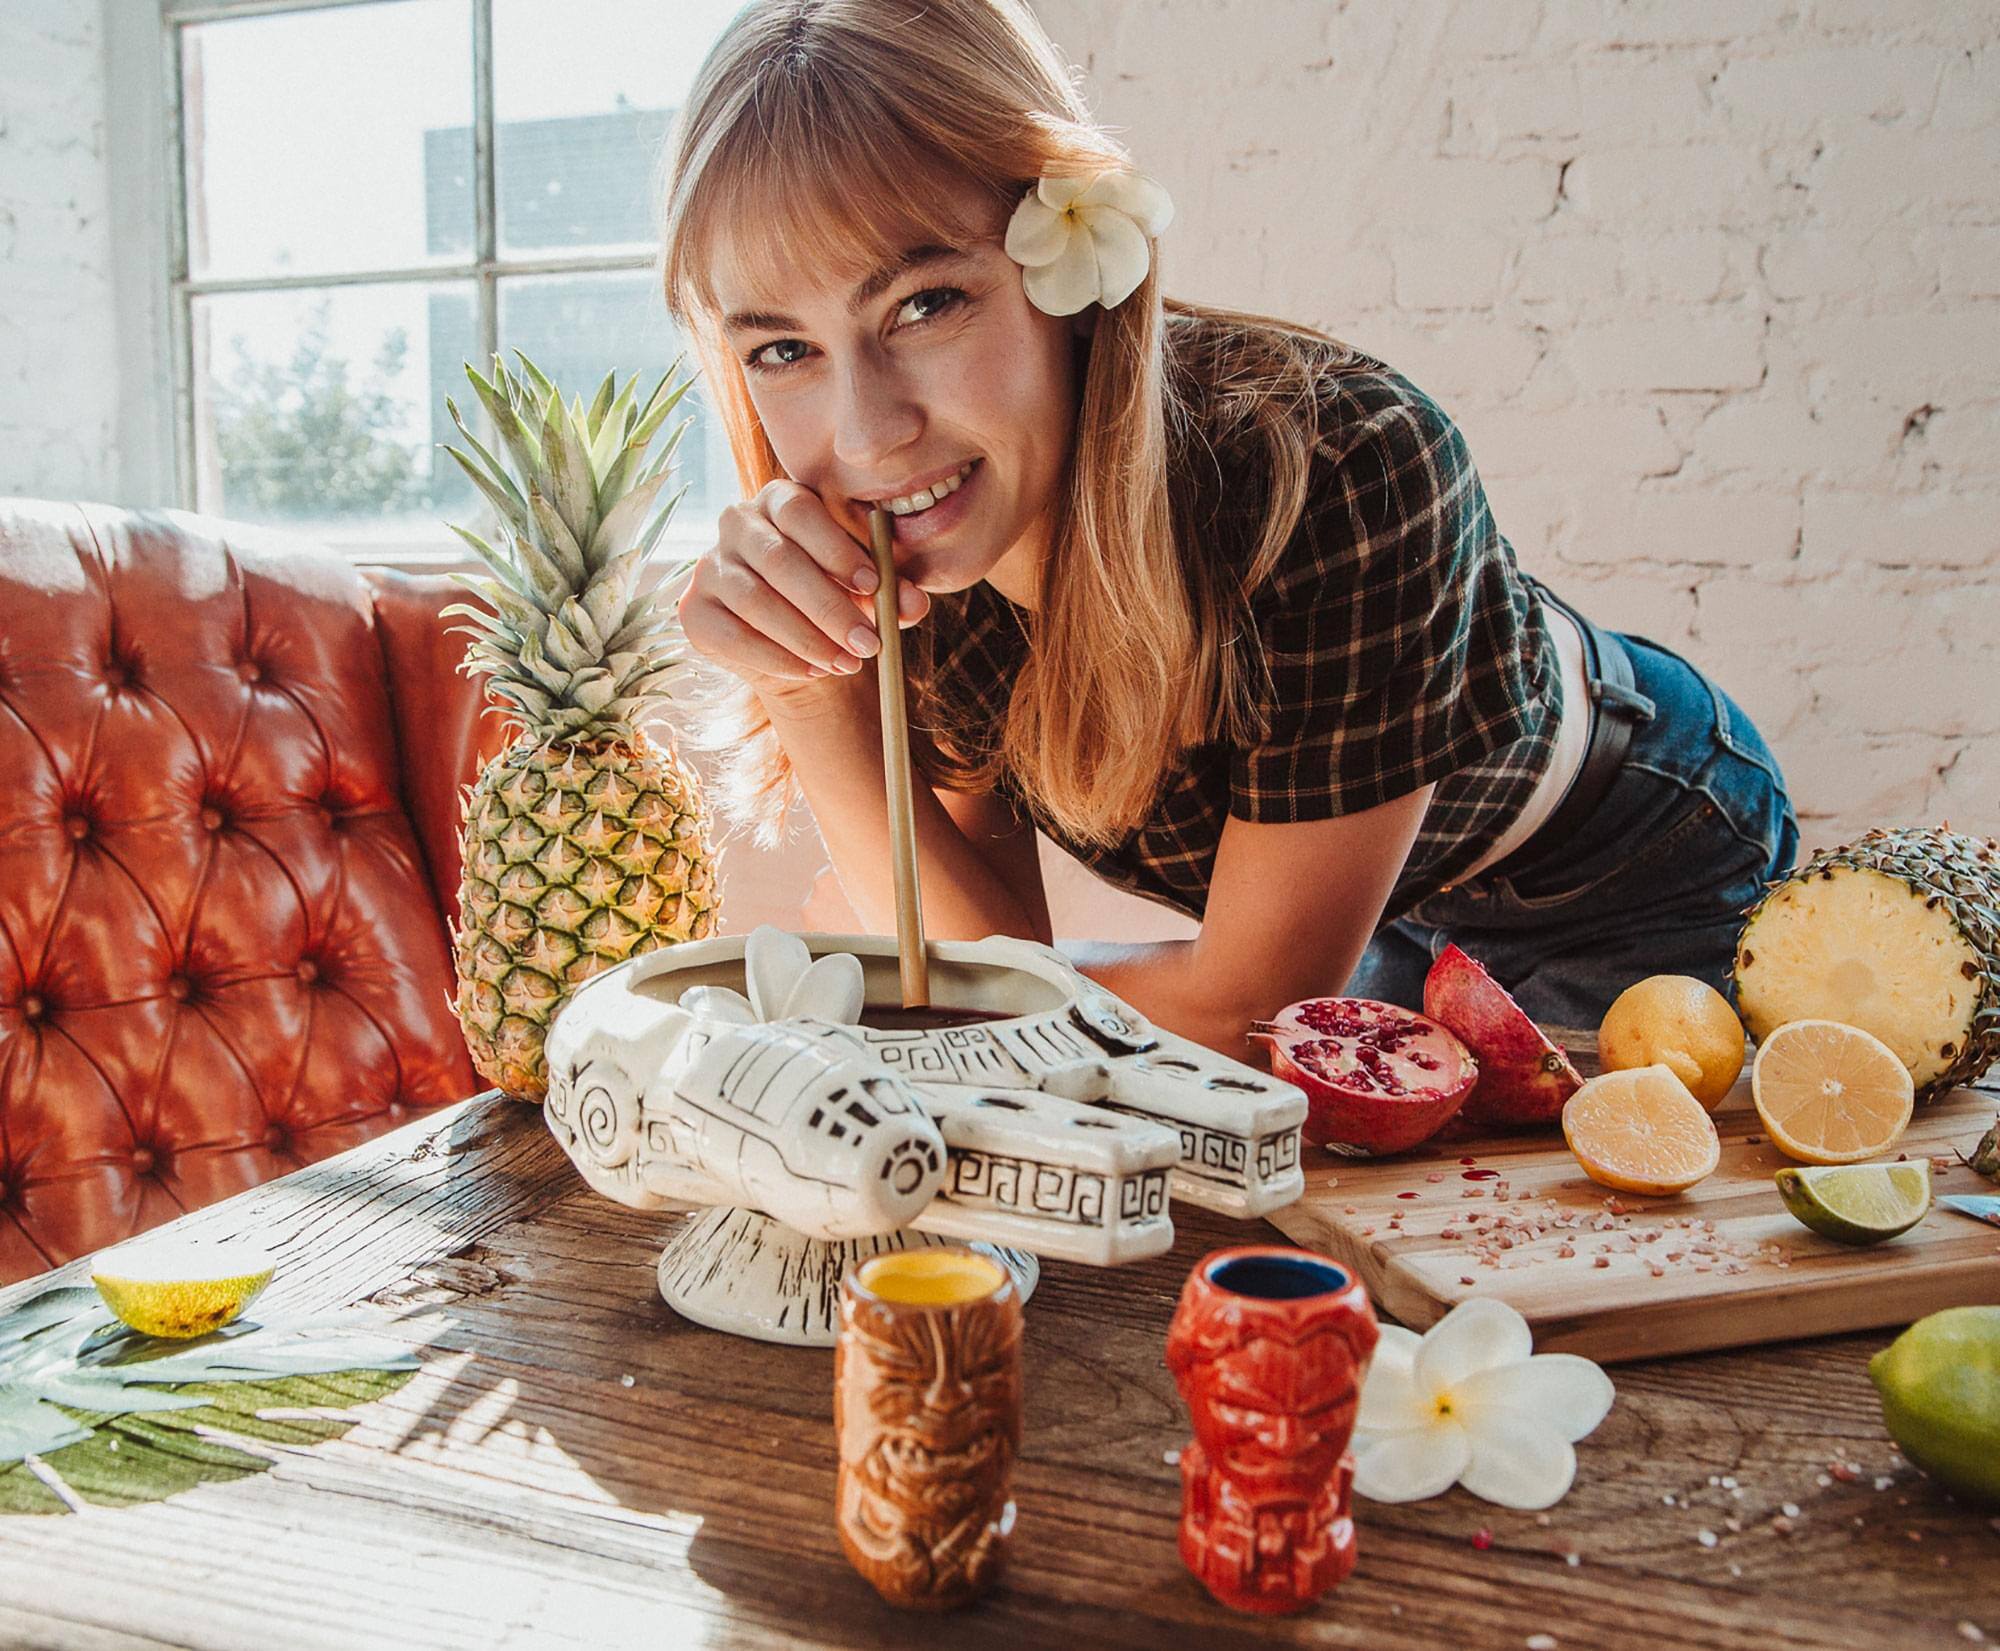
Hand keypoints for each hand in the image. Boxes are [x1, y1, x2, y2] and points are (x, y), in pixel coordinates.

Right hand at [677, 479, 931, 699]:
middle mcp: (738, 523)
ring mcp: (709, 566)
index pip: (800, 512)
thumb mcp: (876, 592)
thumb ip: (896, 591)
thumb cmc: (844, 599)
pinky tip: (812, 671)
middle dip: (828, 606)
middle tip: (868, 643)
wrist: (805, 646)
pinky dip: (776, 658)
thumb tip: (914, 601)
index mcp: (781, 500)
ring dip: (807, 638)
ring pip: (755, 601)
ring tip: (846, 663)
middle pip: (778, 559)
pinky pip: (732, 637)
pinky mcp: (695, 612)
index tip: (872, 585)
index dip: (835, 548)